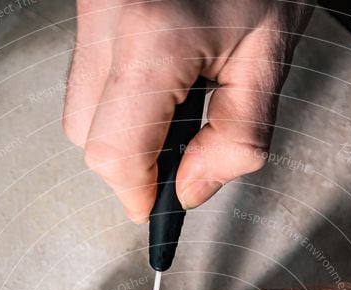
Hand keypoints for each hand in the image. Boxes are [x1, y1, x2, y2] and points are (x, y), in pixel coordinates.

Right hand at [63, 0, 312, 220]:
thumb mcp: (271, 61)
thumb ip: (237, 141)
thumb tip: (189, 191)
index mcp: (154, 38)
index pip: (115, 153)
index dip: (137, 194)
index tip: (158, 208)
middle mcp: (108, 20)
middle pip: (86, 138)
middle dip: (128, 165)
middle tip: (177, 157)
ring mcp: (91, 8)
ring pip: (79, 111)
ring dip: (122, 133)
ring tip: (176, 111)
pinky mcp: (90, 4)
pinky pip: (88, 77)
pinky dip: (118, 101)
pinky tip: (160, 85)